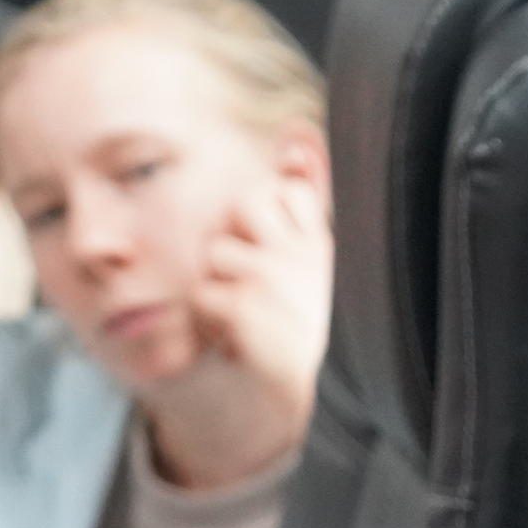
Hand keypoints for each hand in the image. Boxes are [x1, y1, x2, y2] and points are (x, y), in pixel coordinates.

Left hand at [186, 170, 331, 413]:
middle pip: (246, 205)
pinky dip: (210, 320)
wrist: (292, 397)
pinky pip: (204, 294)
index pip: (288, 189)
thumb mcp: (306, 249)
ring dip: (220, 284)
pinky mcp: (249, 312)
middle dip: (236, 236)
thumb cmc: (295, 316)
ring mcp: (277, 283)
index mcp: (322, 239)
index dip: (272, 215)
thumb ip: (304, 185)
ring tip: (244, 313)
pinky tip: (233, 337)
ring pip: (218, 252)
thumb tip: (299, 130)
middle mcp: (305, 256)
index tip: (280, 253)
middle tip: (254, 281)